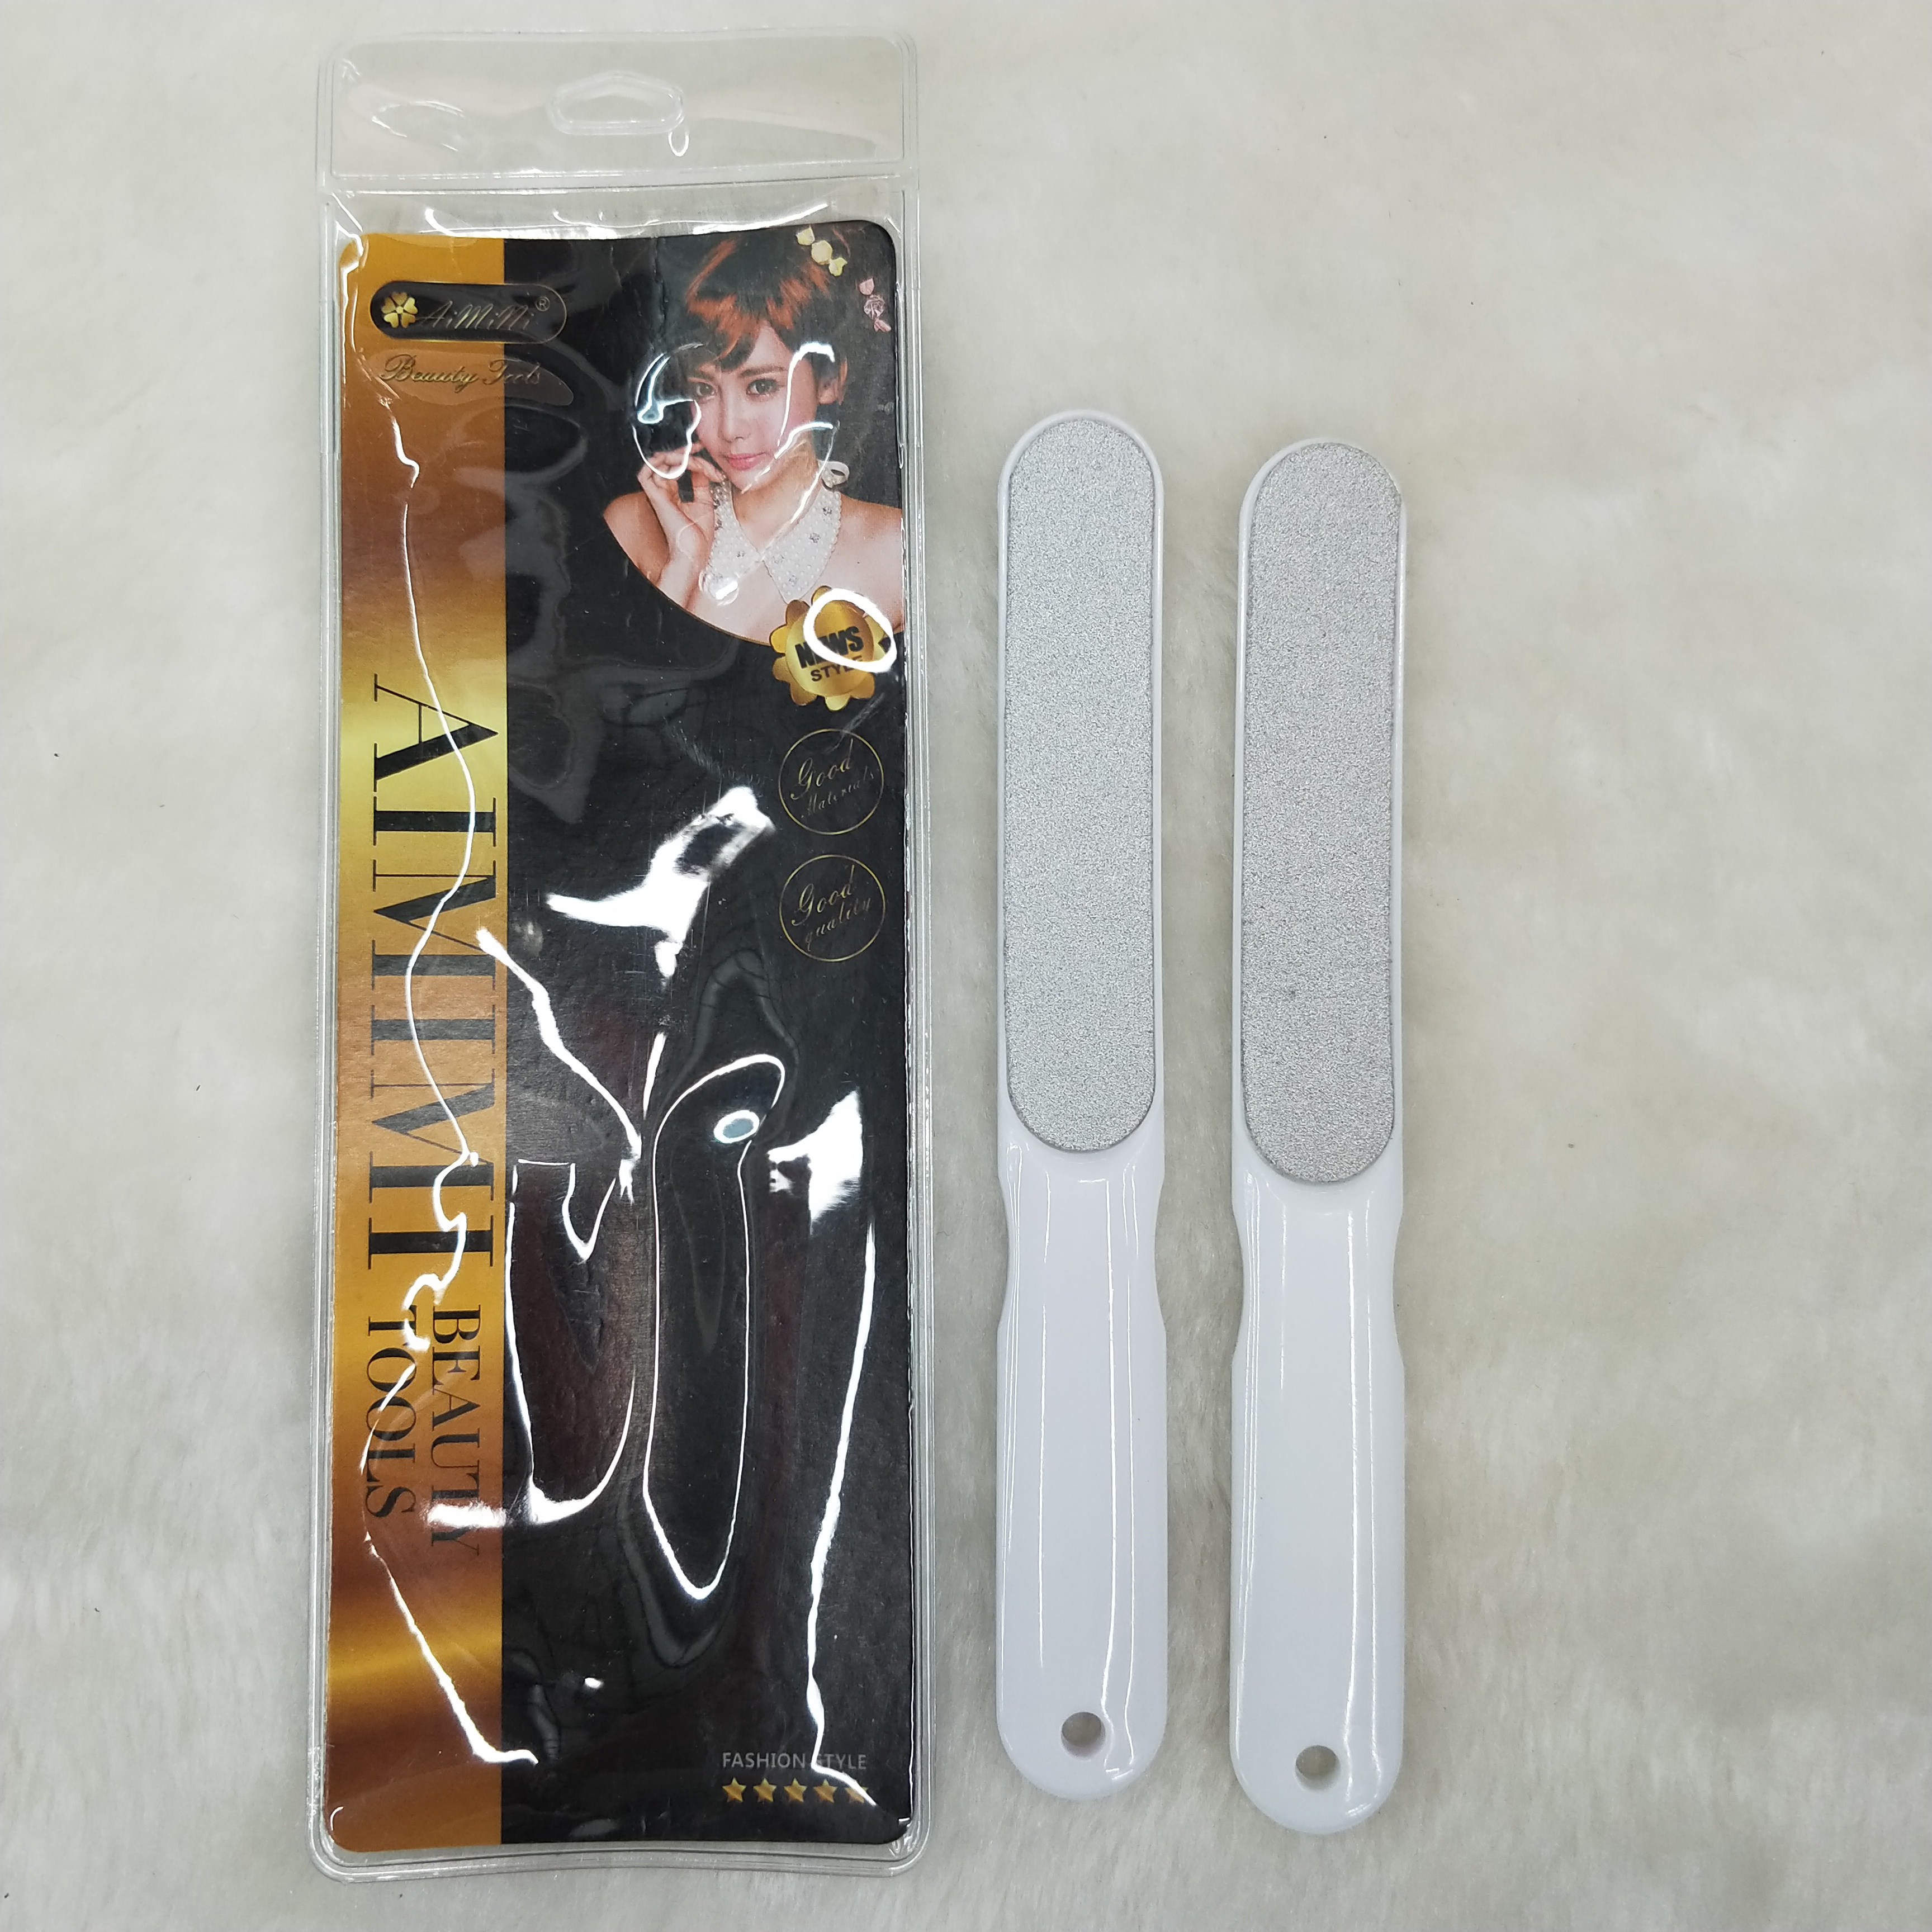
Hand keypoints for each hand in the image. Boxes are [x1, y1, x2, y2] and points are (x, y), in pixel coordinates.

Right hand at [636, 455, 721, 604]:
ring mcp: (658, 494)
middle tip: (699, 448)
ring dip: (678, 456)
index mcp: (672, 494)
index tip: (702, 450)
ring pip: (659, 462)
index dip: (688, 456)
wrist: (695, 551)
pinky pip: (647, 472)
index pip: (675, 467)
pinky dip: (660, 463)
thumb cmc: (698, 535)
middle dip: (684, 452)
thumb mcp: (704, 501)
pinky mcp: (655, 497)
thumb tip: (701, 467)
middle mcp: (663, 492)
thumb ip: (700, 482)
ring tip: (694, 458)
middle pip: (668, 461)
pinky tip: (678, 463)